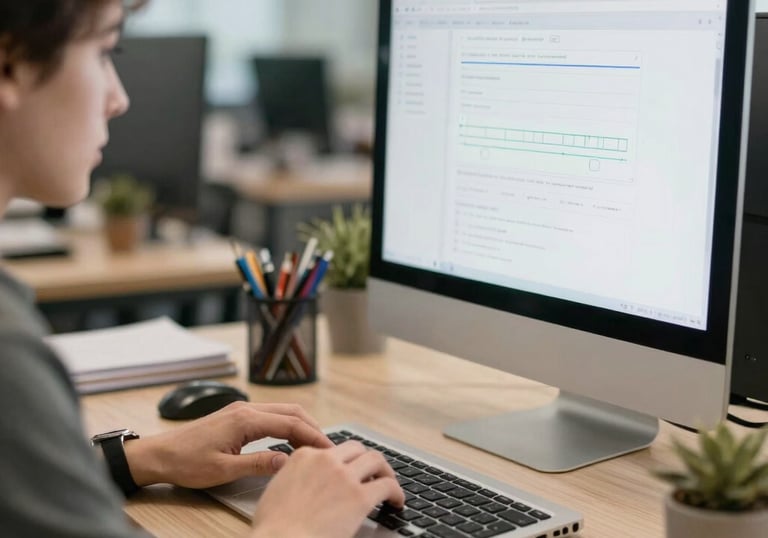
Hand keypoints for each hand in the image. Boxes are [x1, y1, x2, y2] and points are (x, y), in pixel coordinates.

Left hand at [124, 402, 332, 488]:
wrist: (158, 455)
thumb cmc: (185, 463)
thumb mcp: (223, 470)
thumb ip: (258, 464)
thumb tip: (288, 461)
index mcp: (245, 420)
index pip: (290, 424)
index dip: (313, 436)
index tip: (328, 449)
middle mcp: (245, 409)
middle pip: (290, 411)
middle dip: (312, 427)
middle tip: (327, 447)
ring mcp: (240, 410)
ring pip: (281, 411)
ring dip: (300, 425)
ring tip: (313, 445)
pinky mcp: (235, 416)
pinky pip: (269, 415)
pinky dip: (286, 424)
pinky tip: (289, 440)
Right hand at [251, 441, 404, 537]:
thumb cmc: (273, 528)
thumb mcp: (276, 490)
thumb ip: (292, 478)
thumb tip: (302, 484)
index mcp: (303, 457)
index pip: (331, 450)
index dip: (343, 461)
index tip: (348, 470)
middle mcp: (326, 460)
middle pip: (356, 449)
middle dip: (366, 460)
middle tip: (373, 473)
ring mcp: (344, 477)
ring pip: (376, 460)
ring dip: (385, 471)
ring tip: (389, 483)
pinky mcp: (360, 498)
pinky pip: (387, 486)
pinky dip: (396, 492)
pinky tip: (396, 501)